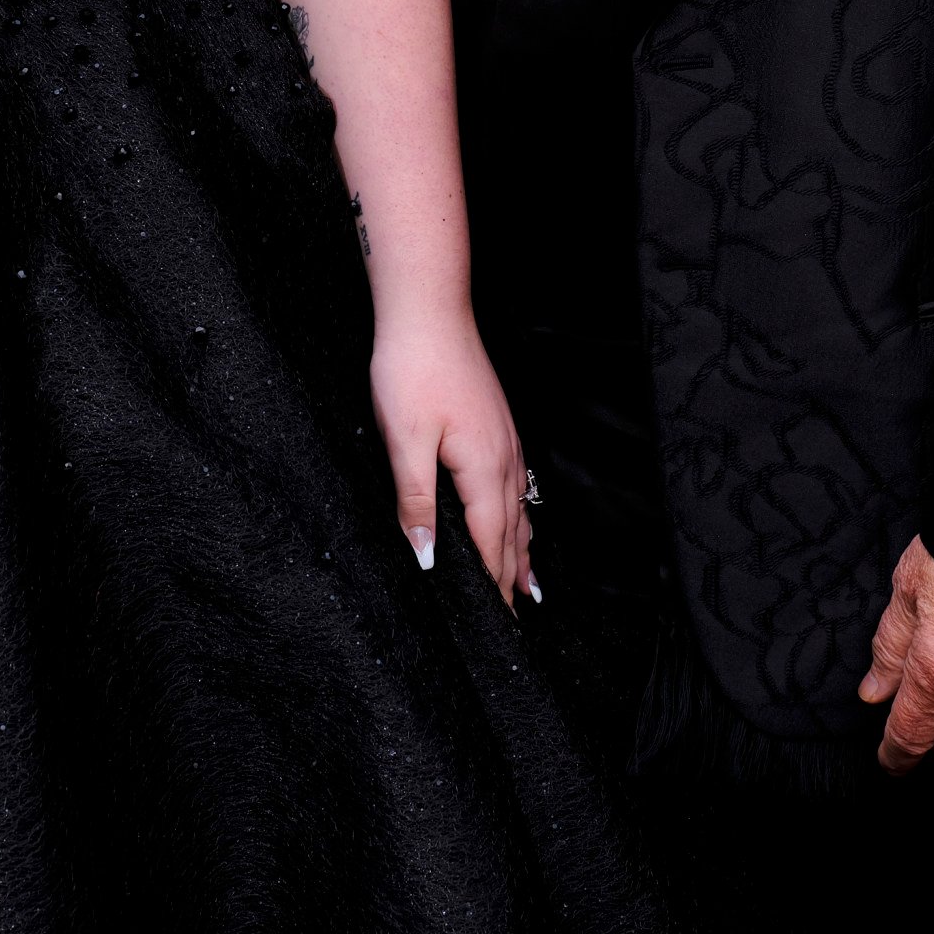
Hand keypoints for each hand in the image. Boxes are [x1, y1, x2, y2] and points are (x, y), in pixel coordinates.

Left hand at [368, 315, 530, 603]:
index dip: (492, 584)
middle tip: (515, 621)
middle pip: (512, 532)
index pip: (490, 542)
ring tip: (528, 587)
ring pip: (519, 509)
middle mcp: (504, 458)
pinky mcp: (499, 425)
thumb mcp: (405, 439)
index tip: (498, 623)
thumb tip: (426, 554)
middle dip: (512, 577)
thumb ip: (417, 500)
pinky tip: (518, 519)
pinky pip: (516, 486)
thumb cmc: (413, 369)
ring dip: (522, 550)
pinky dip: (520, 516)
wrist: (430, 309)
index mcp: (483, 467)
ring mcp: (506, 440)